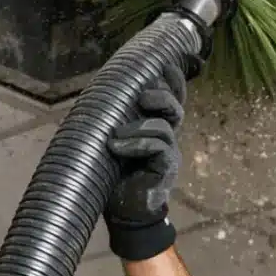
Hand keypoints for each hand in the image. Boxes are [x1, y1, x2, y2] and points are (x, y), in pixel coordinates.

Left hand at [105, 63, 186, 261]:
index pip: (170, 95)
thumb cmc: (114, 173)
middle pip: (175, 105)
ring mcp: (169, 152)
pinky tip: (116, 147)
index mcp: (155, 123)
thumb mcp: (111, 138)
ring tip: (115, 135)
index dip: (171, 78)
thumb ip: (113, 117)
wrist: (122, 211)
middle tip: (143, 94)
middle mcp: (167, 134)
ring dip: (139, 126)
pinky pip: (159, 148)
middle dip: (163, 93)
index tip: (163, 64)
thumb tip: (100, 88)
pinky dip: (137, 143)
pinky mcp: (167, 169)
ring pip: (165, 125)